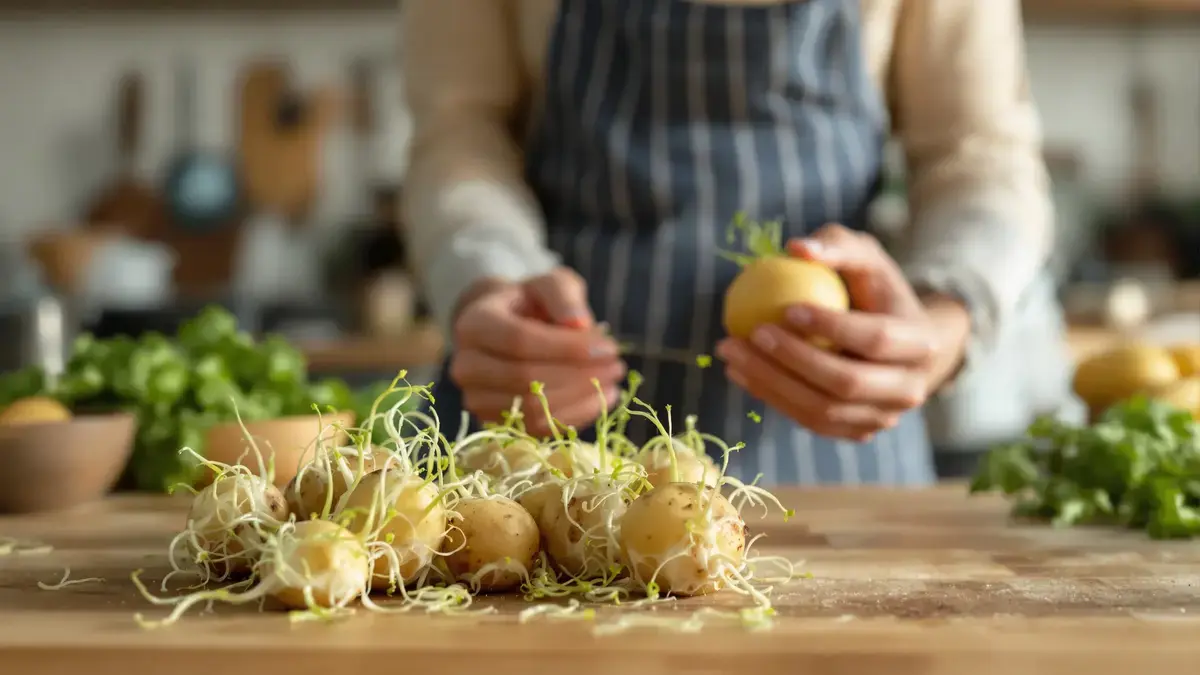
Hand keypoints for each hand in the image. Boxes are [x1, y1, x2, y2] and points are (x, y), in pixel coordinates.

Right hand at [449, 267, 624, 436]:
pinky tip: (599, 400)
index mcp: (474, 323)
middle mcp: (466, 365)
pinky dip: (573, 417)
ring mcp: (476, 398)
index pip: (519, 341)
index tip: (609, 347)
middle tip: (617, 366)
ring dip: (579, 398)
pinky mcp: (493, 423)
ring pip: (531, 408)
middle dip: (579, 375)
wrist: (505, 330)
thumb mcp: (550, 285)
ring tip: (613, 382)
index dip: (567, 348)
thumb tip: (579, 324)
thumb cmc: (530, 304)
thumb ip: (564, 295)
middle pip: (525, 378)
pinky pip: (536, 429)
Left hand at [716, 224, 970, 440]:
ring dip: (771, 383)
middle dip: (794, 359)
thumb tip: (796, 248)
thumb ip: (836, 245)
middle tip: (751, 333)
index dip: (832, 327)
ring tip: (731, 352)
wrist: (900, 345)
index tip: (786, 308)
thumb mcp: (865, 258)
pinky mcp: (857, 433)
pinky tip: (740, 372)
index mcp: (921, 343)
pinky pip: (809, 422)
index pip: (877, 339)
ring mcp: (884, 417)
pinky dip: (772, 398)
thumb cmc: (875, 291)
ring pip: (823, 411)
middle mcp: (910, 388)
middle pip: (847, 382)